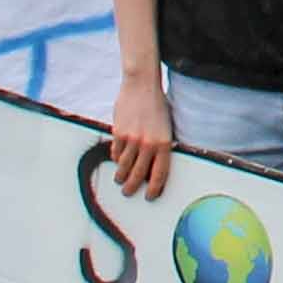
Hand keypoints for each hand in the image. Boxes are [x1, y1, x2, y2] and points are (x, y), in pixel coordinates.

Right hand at [106, 71, 175, 197]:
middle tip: (128, 193)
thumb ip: (160, 146)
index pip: (159, 174)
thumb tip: (151, 166)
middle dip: (132, 188)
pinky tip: (117, 160)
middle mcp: (149, 144)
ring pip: (123, 167)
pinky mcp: (119, 133)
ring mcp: (132, 139)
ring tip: (120, 180)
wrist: (142, 85)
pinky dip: (116, 158)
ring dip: (121, 176)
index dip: (154, 189)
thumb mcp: (166, 127)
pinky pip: (116, 153)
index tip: (150, 197)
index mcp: (165, 144)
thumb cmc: (157, 106)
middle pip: (138, 175)